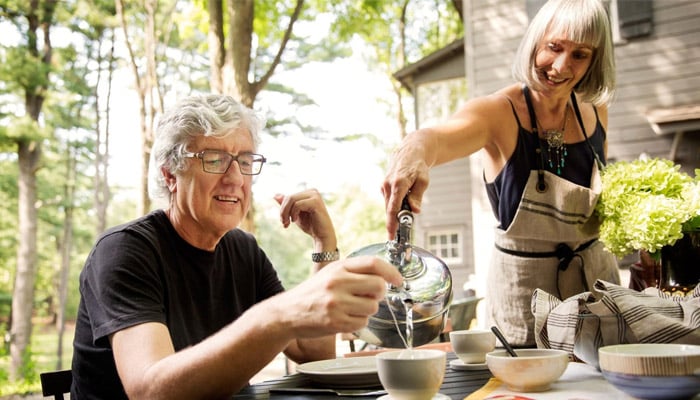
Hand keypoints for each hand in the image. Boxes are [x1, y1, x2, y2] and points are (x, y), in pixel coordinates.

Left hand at [274, 189, 335, 246]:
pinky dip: (293, 213)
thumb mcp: (294, 214)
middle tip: (284, 223)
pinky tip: (295, 220)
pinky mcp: (316, 202)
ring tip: (287, 223)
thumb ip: (287, 204)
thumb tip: (275, 195)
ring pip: (292, 200)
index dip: (283, 209)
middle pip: (289, 197)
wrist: (322, 236)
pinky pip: (297, 204)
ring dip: (286, 213)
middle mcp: (312, 191)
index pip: (289, 197)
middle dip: (283, 211)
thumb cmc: (310, 225)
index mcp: (308, 193)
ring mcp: (315, 196)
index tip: (283, 221)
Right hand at [278, 255, 402, 336]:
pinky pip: (363, 323)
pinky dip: (358, 322)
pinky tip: (344, 318)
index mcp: (339, 267)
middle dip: (379, 294)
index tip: (399, 280)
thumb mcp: (331, 274)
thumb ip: (355, 272)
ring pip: (373, 307)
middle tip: (369, 297)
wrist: (288, 313)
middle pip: (378, 286)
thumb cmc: (313, 293)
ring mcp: (337, 303)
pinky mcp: (336, 322)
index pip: (373, 263)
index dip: (391, 271)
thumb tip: (386, 278)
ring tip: (351, 308)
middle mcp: (338, 283)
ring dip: (367, 310)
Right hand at [381, 140, 430, 238]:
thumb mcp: (423, 181)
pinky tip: (402, 202)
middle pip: (389, 210)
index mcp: (399, 184)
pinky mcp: (384, 187)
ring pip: (388, 207)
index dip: (392, 224)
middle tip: (400, 232)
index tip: (391, 235)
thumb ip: (417, 197)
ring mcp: (384, 186)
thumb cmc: (418, 167)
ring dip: (395, 213)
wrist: (409, 153)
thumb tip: (415, 211)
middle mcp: (388, 185)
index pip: (393, 208)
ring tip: (406, 211)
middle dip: (395, 222)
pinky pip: (388, 201)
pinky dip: (394, 206)